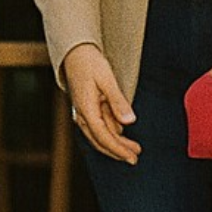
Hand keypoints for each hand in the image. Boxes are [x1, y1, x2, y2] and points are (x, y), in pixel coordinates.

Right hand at [63, 42, 139, 163]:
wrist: (75, 54)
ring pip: (100, 136)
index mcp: (86, 109)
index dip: (118, 149)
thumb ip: (118, 102)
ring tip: (135, 147)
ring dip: (116, 143)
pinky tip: (122, 133)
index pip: (103, 136)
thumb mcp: (107, 80)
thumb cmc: (90, 64)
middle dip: (118, 151)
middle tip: (135, 158)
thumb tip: (129, 122)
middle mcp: (81, 116)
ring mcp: (82, 114)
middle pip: (100, 141)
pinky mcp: (86, 111)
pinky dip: (112, 132)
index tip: (132, 157)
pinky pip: (100, 126)